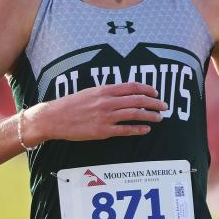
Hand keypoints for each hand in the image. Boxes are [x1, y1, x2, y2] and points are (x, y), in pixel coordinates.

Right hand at [25, 82, 167, 143]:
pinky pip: (125, 130)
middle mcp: (107, 102)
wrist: (54, 117)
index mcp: (104, 90)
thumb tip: (120, 93)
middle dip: (154, 103)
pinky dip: (138, 129)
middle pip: (138, 100)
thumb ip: (105, 93)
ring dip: (150, 116)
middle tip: (164, 106)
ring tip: (159, 118)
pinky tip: (146, 130)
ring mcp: (106, 117)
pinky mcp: (102, 131)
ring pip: (134, 114)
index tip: (156, 92)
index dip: (147, 89)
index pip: (132, 87)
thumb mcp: (89, 92)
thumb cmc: (70, 104)